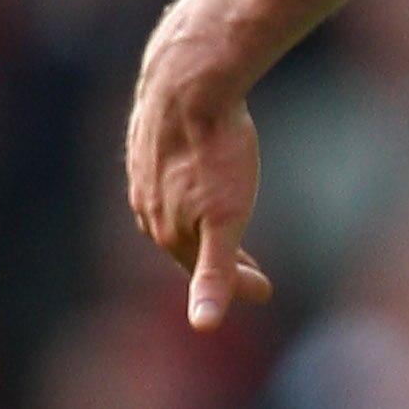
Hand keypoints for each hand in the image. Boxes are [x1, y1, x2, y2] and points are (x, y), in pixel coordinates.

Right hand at [125, 42, 273, 331]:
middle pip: (186, 247)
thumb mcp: (225, 221)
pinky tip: (197, 179)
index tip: (265, 290)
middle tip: (250, 273)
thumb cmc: (215, 150)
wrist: (190, 80)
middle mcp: (148, 206)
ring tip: (221, 230)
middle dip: (217, 264)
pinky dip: (184, 191)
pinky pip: (166, 176)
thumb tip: (202, 328)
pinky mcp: (145, 140)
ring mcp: (143, 172)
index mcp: (167, 230)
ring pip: (173, 212)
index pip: (203, 273)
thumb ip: (216, 276)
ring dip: (197, 229)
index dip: (236, 286)